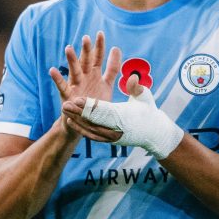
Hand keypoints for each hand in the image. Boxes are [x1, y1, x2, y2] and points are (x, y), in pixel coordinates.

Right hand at [49, 32, 121, 139]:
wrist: (86, 124)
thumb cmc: (96, 103)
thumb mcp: (107, 84)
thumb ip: (112, 68)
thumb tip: (116, 48)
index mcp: (95, 74)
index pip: (98, 57)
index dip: (100, 46)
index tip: (100, 33)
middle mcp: (85, 78)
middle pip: (87, 62)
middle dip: (86, 50)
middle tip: (86, 37)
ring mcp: (76, 86)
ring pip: (74, 71)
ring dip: (72, 60)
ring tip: (68, 48)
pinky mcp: (68, 97)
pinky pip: (62, 87)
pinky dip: (57, 79)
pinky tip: (52, 70)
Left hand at [64, 74, 184, 159]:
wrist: (154, 133)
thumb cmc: (149, 111)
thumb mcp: (145, 97)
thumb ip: (136, 87)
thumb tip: (132, 77)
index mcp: (124, 117)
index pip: (103, 111)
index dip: (89, 106)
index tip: (77, 99)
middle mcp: (117, 129)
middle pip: (93, 121)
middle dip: (78, 112)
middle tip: (65, 104)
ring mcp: (112, 137)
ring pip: (90, 129)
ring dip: (77, 120)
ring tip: (64, 110)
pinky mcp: (109, 140)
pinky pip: (92, 135)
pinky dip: (81, 128)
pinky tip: (72, 120)